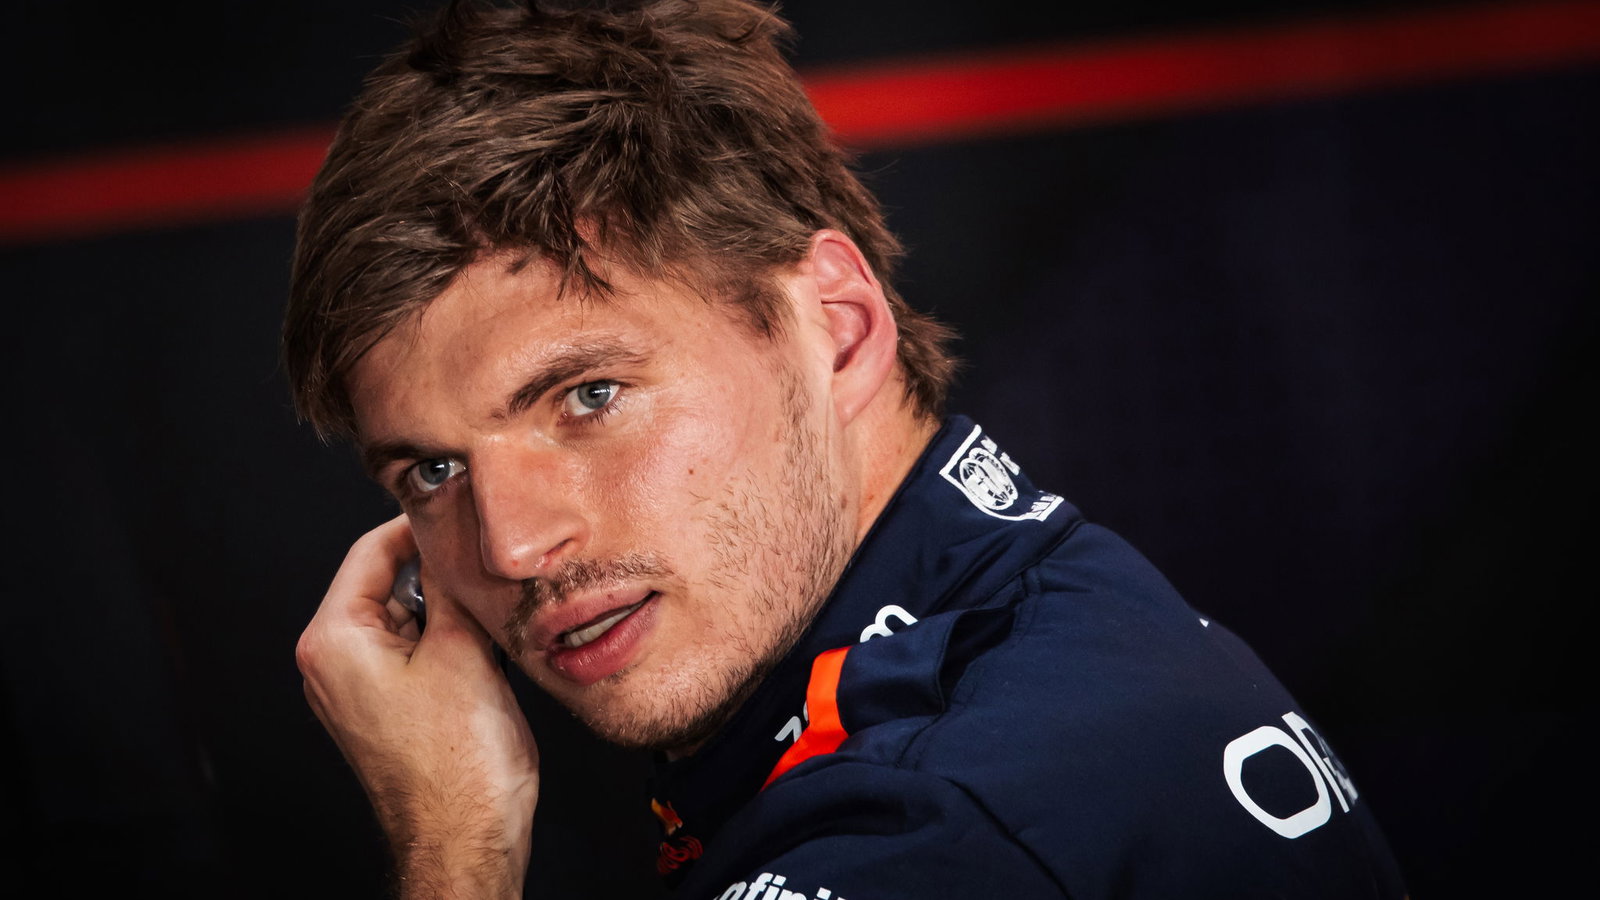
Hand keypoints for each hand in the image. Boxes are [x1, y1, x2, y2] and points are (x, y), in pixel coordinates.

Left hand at [297, 516, 537, 898]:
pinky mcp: (384, 710)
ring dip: (452, 613)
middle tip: (491, 571)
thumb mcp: (463, 648)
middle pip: (390, 583)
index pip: (371, 549)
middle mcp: (333, 663)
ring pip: (409, 619)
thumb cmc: (458, 765)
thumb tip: (455, 533)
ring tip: (493, 623)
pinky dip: (450, 645)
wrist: (467, 839)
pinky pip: (415, 654)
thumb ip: (454, 581)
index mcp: (335, 639)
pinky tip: (487, 655)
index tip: (464, 510)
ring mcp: (357, 690)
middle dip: (442, 575)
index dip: (421, 524)